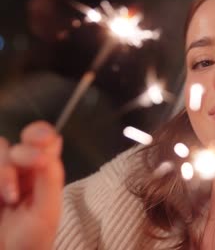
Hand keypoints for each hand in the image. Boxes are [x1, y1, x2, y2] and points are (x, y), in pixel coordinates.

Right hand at [0, 121, 63, 249]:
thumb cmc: (32, 240)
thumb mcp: (47, 210)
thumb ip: (50, 177)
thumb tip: (47, 148)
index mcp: (41, 171)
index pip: (42, 139)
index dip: (40, 134)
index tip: (40, 143)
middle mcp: (18, 169)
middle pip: (12, 145)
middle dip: (19, 158)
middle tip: (25, 178)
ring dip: (3, 173)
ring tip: (8, 199)